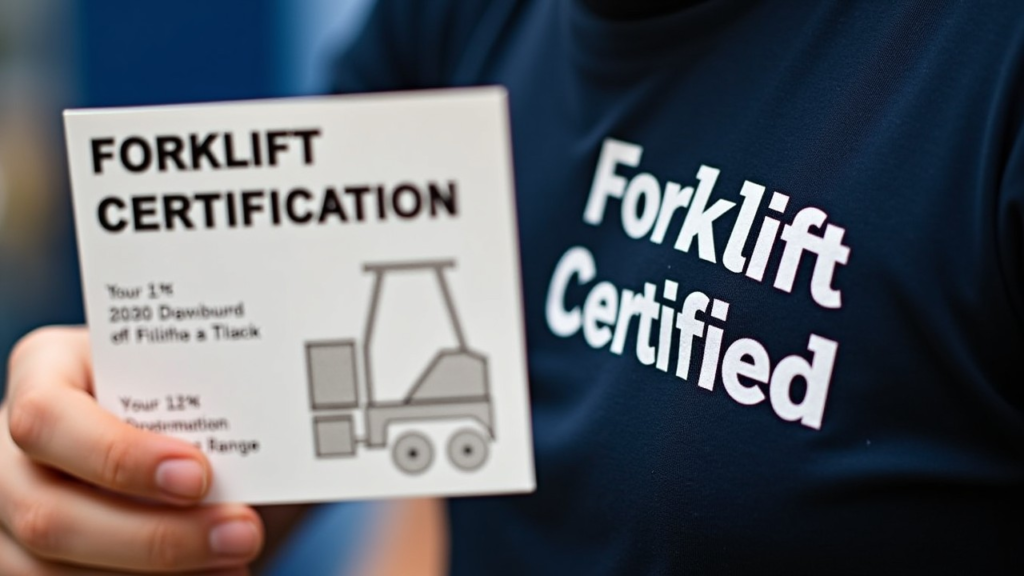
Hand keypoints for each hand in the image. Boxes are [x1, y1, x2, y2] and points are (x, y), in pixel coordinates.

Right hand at [0, 326, 263, 573]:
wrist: (169, 423)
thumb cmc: (182, 387)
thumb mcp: (189, 375)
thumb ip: (214, 400)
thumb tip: (288, 438)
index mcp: (45, 373)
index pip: (48, 419)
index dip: (119, 455)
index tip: (200, 476)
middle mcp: (14, 450)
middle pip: (50, 514)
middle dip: (155, 537)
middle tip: (243, 533)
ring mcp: (9, 514)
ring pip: (51, 569)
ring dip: (155, 574)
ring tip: (236, 560)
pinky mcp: (25, 560)